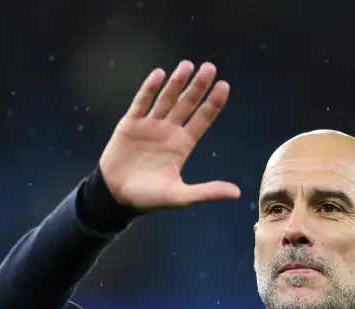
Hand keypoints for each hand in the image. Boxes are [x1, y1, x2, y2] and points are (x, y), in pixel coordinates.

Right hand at [99, 60, 240, 210]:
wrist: (117, 196)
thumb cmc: (150, 197)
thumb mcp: (181, 196)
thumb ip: (207, 192)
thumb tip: (237, 193)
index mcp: (182, 145)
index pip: (202, 119)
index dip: (213, 103)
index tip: (224, 85)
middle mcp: (168, 131)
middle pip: (186, 104)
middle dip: (198, 86)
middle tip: (210, 67)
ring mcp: (149, 125)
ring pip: (166, 99)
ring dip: (176, 82)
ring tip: (187, 65)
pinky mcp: (130, 124)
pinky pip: (141, 102)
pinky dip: (149, 89)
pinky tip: (159, 74)